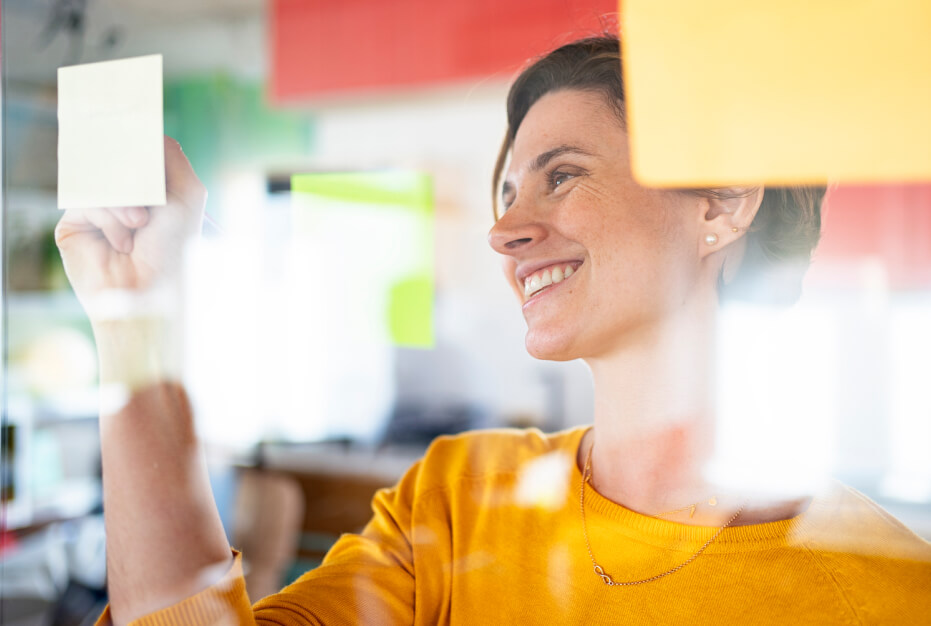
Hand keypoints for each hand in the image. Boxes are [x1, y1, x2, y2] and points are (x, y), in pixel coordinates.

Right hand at [55, 137, 205, 319]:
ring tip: (140, 225)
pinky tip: (123, 242)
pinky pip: (85, 200)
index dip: (134, 139)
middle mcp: (123, 196)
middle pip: (112, 157)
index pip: (135, 148)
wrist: (152, 291)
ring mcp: (97, 209)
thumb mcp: (186, 193)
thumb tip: (143, 127)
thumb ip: (168, 154)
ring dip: (124, 201)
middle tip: (146, 195)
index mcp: (150, 188)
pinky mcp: (75, 225)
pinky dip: (108, 217)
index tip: (133, 124)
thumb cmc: (175, 246)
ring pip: (98, 178)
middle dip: (133, 174)